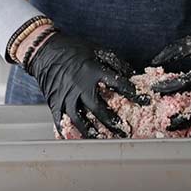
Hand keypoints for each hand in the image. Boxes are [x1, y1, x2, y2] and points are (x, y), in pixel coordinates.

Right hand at [28, 32, 149, 137]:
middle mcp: (80, 86)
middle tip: (125, 130)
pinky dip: (69, 132)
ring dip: (93, 132)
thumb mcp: (98, 50)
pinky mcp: (55, 103)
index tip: (144, 101)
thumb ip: (116, 64)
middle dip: (114, 122)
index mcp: (93, 71)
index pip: (118, 84)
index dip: (134, 94)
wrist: (45, 50)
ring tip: (104, 139)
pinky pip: (62, 121)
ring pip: (81, 120)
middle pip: (99, 109)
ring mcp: (66, 96)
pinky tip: (77, 140)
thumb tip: (134, 75)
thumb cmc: (74, 50)